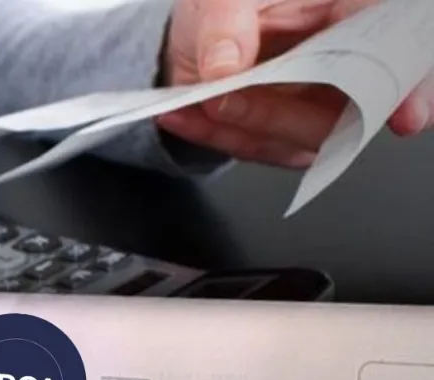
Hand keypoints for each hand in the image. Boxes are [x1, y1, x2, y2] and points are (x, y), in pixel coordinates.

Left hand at [157, 0, 432, 167]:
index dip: (409, 86)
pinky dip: (218, 137)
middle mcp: (351, 62)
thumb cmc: (226, 4)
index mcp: (357, 11)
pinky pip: (263, 151)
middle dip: (276, 112)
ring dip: (241, 126)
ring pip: (303, 138)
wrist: (194, 35)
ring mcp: (325, 103)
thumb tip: (226, 70)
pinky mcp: (292, 135)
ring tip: (194, 99)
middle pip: (348, 107)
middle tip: (220, 97)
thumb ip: (227, 26)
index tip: (405, 117)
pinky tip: (183, 115)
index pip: (399, 49)